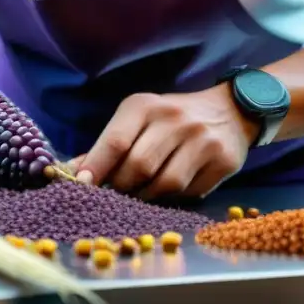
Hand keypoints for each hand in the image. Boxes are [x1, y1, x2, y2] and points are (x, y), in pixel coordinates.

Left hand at [71, 86, 259, 198]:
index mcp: (145, 106)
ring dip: (148, 195)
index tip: (82, 184)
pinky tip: (173, 187)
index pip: (115, 141)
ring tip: (143, 191)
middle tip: (117, 192)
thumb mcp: (137, 119)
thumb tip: (73, 171)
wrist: (230, 110)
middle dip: (122, 186)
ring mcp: (202, 140)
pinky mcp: (223, 160)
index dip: (96, 166)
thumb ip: (108, 145)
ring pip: (165, 184)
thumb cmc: (170, 119)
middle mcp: (174, 120)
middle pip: (138, 166)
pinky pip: (190, 192)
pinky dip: (176, 197)